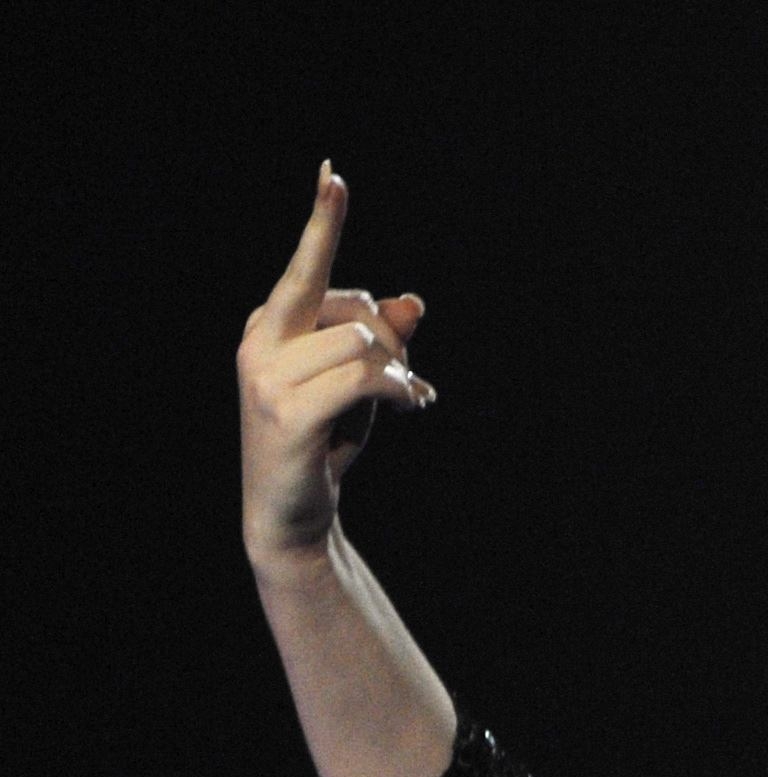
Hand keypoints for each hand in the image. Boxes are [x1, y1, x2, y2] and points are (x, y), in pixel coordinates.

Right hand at [239, 163, 434, 572]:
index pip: (305, 267)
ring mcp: (266, 376)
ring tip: (406, 400)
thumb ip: (383, 341)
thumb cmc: (326, 442)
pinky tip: (414, 406)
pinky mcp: (286, 412)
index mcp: (269, 324)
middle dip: (393, 339)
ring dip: (400, 374)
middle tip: (408, 379)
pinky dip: (399, 390)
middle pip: (350, 305)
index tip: (334, 174)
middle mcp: (258, 341)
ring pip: (362, 343)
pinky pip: (362, 378)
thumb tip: (412, 300)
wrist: (293, 514)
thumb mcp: (359, 384)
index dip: (324, 222)